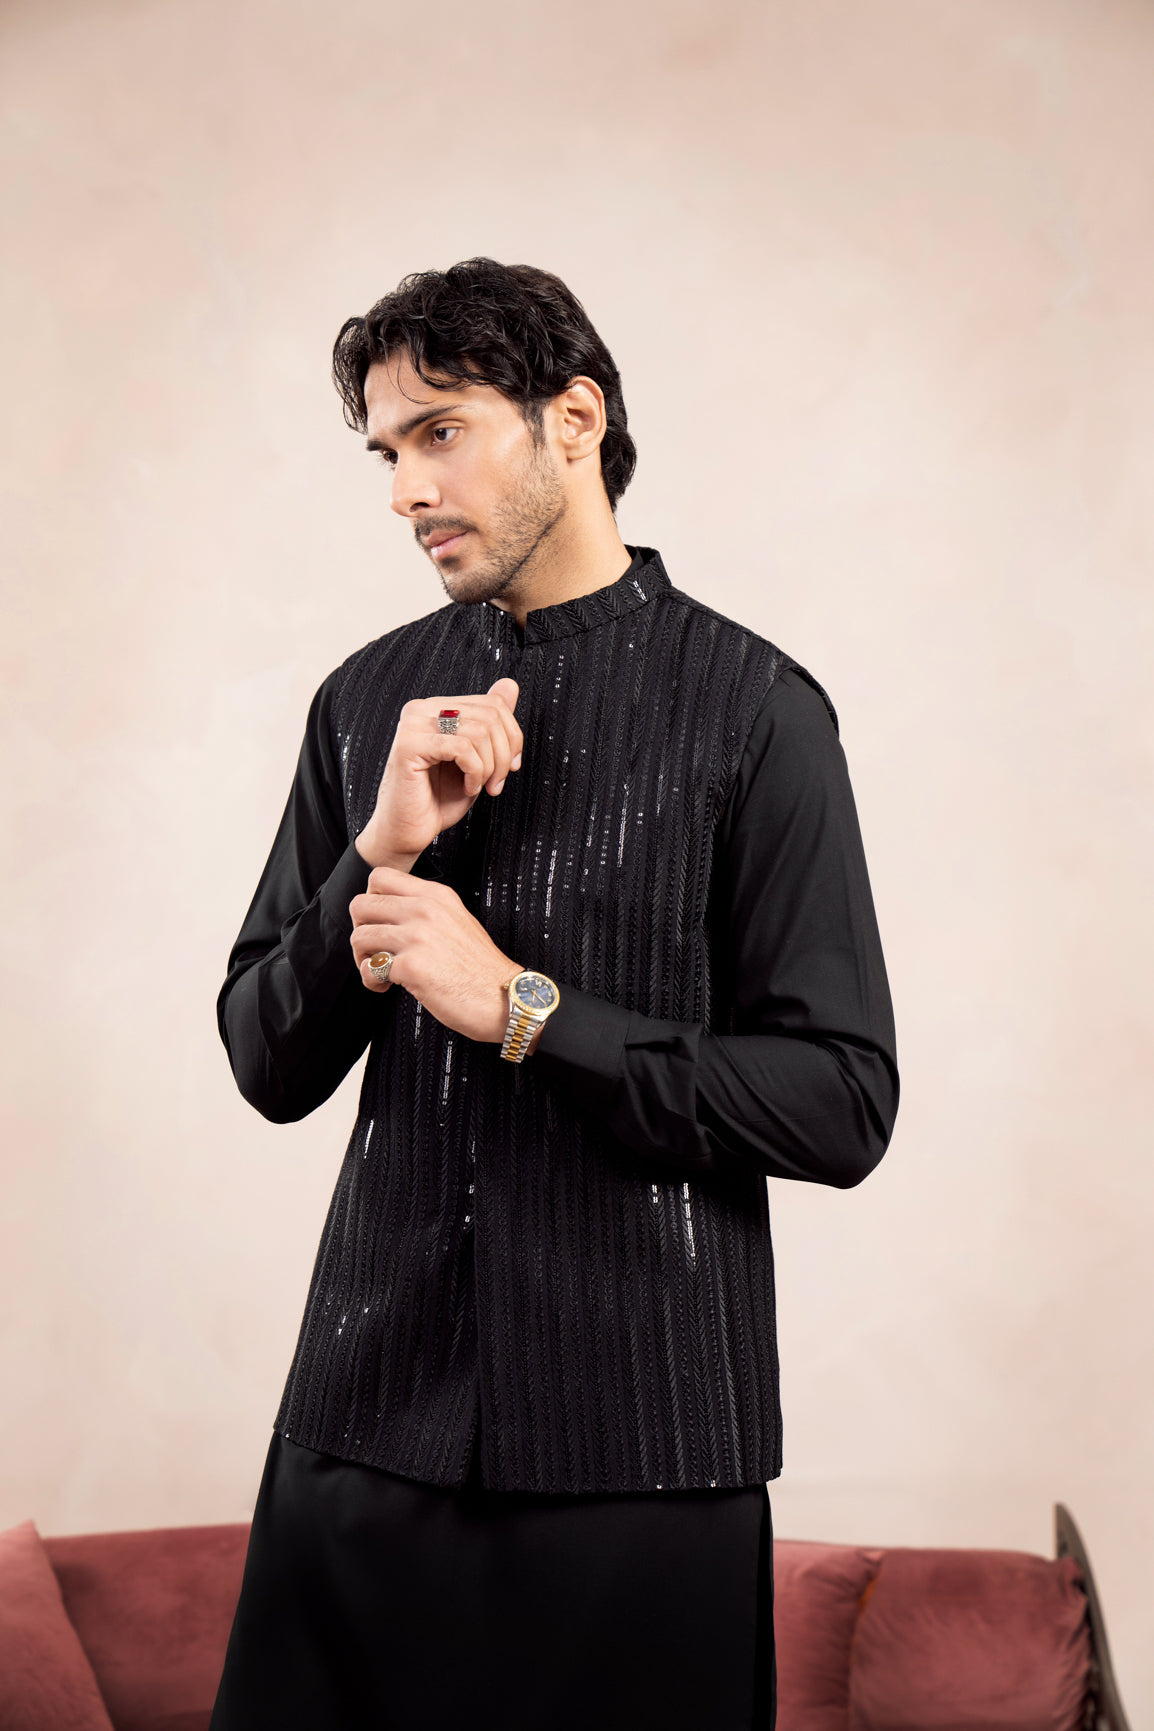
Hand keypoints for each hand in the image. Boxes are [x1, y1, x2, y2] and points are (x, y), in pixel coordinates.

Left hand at [350, 867, 518, 1043]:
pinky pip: (370, 970)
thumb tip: (386, 913)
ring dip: (364, 960)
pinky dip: (371, 982)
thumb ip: (424, 909)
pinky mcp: (413, 967)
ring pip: (360, 937)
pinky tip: (387, 988)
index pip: (379, 877)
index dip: (370, 901)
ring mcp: (418, 937)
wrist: (504, 998)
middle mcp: (425, 910)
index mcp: (436, 895)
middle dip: (360, 931)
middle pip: (360, 905)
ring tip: (381, 973)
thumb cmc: (479, 968)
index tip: (381, 923)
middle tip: (374, 950)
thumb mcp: (456, 920)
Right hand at [355, 678, 521, 868]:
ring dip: (489, 767)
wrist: (407, 832)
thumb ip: (490, 723)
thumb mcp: (477, 758)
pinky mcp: (409, 745)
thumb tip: (509, 685)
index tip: (509, 766)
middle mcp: (421, 709)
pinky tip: (466, 787)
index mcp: (436, 708)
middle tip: (496, 783)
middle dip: (503, 754)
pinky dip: (474, 772)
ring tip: (479, 787)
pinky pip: (462, 748)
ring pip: (479, 731)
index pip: (492, 703)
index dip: (512, 736)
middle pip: (490, 715)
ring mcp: (413, 724)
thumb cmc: (438, 800)